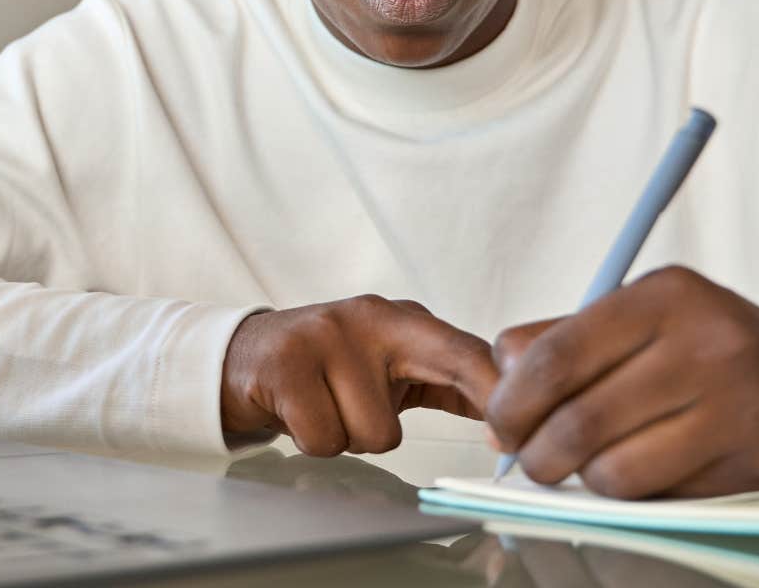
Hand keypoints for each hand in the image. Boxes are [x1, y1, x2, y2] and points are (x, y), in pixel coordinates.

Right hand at [221, 295, 497, 455]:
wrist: (241, 358)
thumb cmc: (326, 369)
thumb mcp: (387, 364)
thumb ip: (444, 379)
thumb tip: (508, 411)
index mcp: (400, 318)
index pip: (467, 352)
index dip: (498, 392)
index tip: (517, 432)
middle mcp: (368, 317)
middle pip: (431, 385)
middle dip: (414, 417)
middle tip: (369, 410)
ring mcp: (326, 336)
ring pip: (376, 433)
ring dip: (348, 437)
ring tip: (323, 409)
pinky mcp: (286, 365)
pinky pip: (326, 440)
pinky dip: (313, 441)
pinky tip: (297, 413)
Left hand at [484, 266, 758, 497]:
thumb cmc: (715, 348)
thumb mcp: (646, 316)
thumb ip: (565, 335)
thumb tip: (499, 370)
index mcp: (666, 296)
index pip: (558, 357)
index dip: (513, 401)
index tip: (501, 420)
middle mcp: (704, 346)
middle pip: (579, 421)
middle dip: (536, 452)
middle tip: (530, 456)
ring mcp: (734, 407)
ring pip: (613, 470)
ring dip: (581, 478)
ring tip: (584, 464)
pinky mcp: (751, 463)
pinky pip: (656, 494)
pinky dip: (628, 492)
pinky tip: (638, 469)